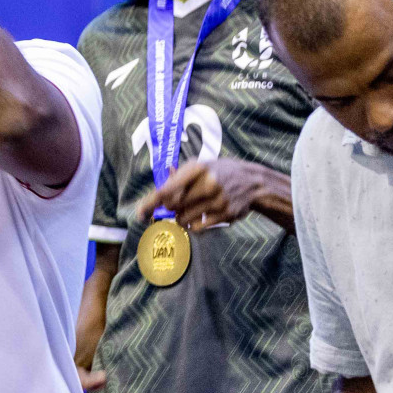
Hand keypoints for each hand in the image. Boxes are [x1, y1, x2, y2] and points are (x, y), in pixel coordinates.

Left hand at [136, 159, 268, 232]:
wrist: (253, 182)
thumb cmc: (219, 172)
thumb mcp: (200, 166)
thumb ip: (178, 177)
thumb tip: (158, 193)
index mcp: (197, 168)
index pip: (167, 189)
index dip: (150, 203)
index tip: (139, 213)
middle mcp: (208, 183)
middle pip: (173, 206)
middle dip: (170, 207)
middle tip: (177, 203)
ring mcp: (218, 200)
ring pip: (184, 218)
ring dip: (181, 217)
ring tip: (192, 207)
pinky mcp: (225, 214)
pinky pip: (198, 227)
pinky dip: (194, 224)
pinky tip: (201, 214)